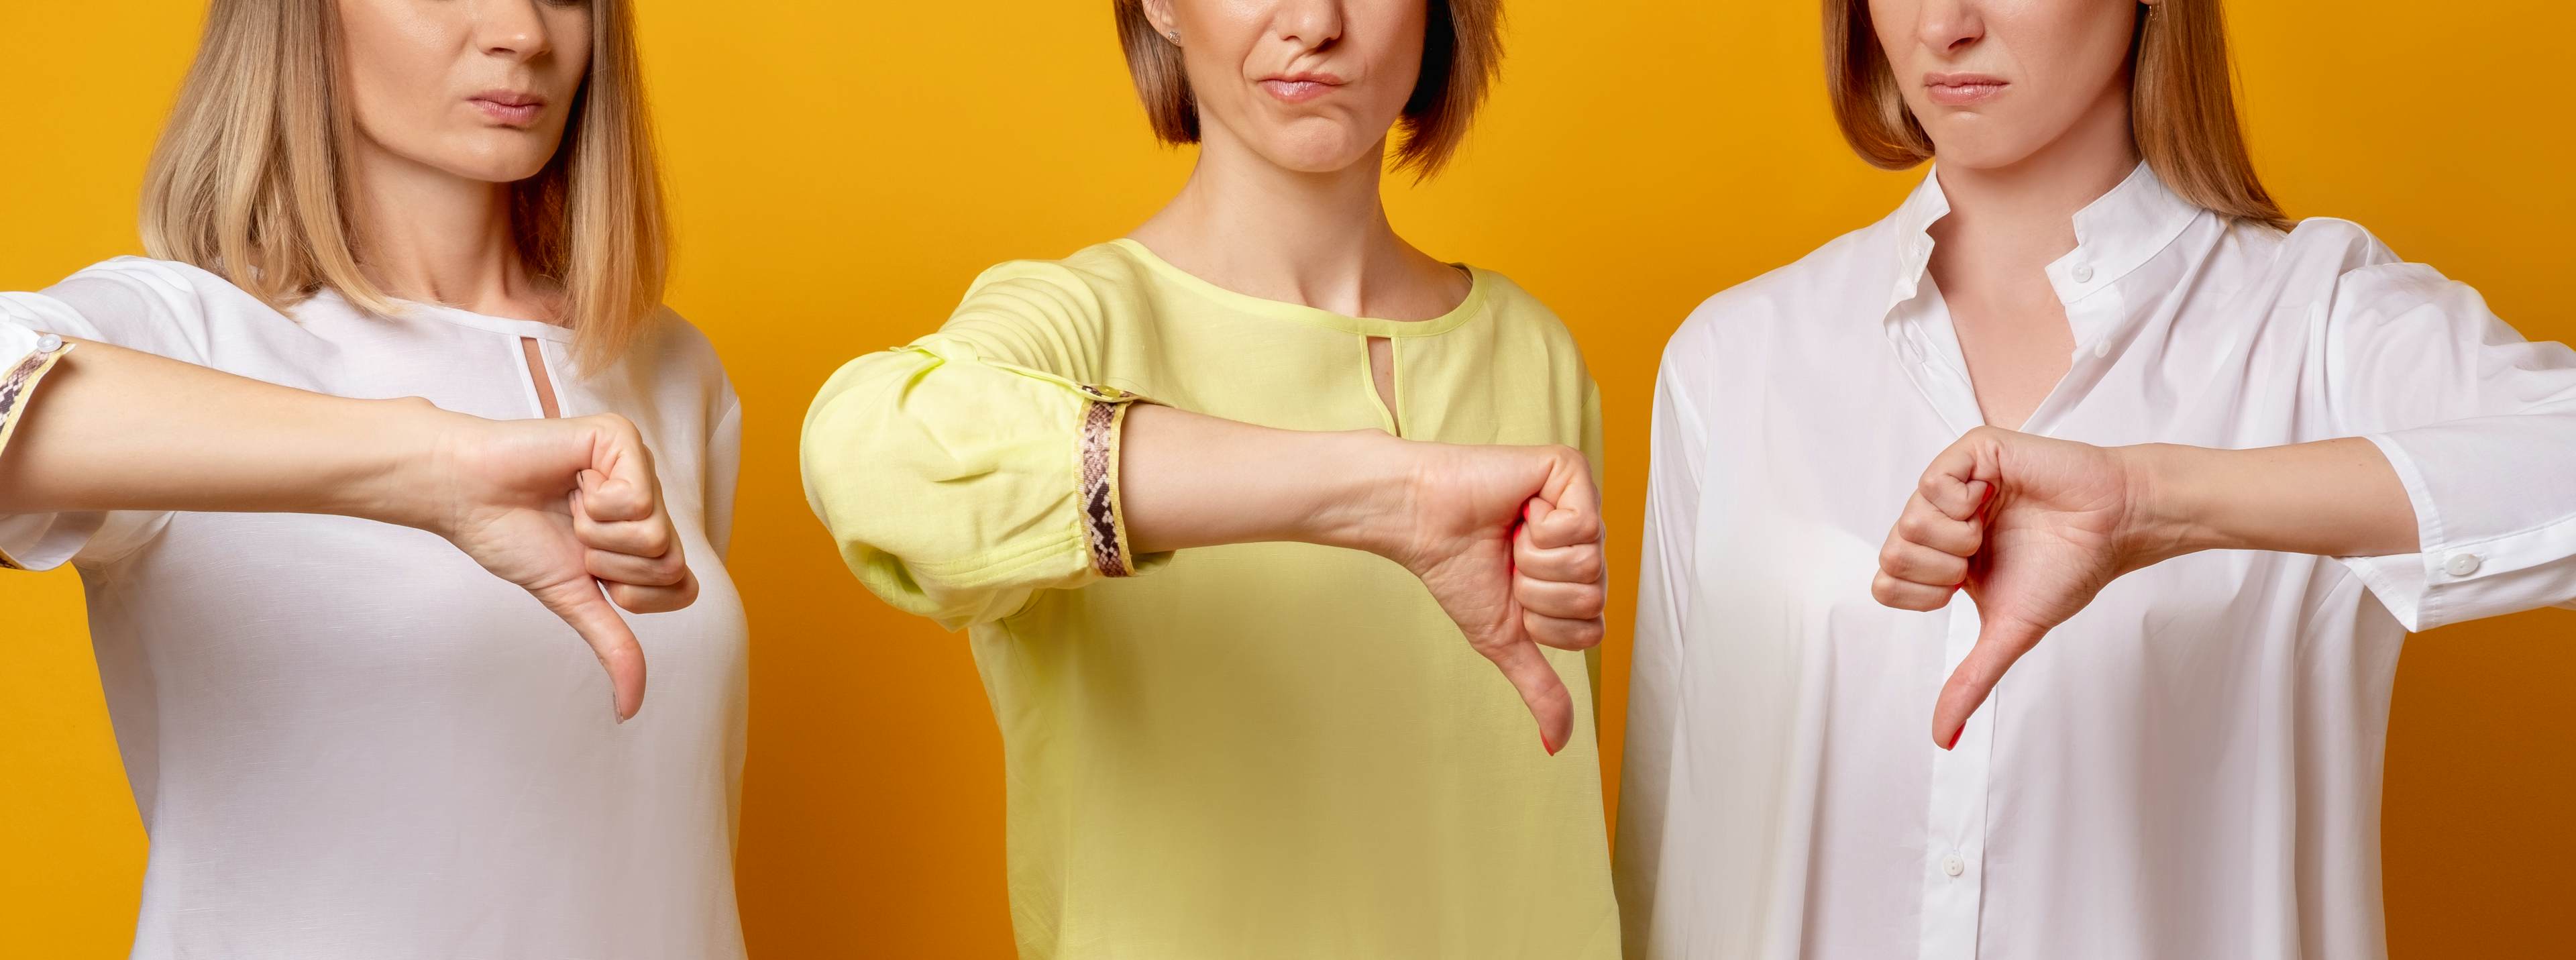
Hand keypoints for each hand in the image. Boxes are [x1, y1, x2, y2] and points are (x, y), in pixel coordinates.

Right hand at [418, 410, 696, 720]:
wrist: (466, 495)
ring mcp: (642, 468)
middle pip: (672, 563)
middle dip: (610, 563)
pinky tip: (572, 480)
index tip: (589, 568)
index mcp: (647, 536)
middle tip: (574, 533)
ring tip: (570, 506)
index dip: (631, 592)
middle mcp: (653, 501)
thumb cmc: (514, 535)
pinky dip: (596, 503)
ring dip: (598, 533)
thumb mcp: (575, 599)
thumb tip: (630, 710)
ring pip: (657, 534)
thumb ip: (613, 646)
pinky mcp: (623, 439)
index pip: (682, 589)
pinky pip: (639, 499)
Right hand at [1385, 443, 1607, 755]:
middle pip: (1593, 596)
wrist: (1423, 523)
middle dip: (1537, 590)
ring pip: (1589, 564)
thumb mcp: (1505, 639)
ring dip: (1535, 559)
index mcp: (1576, 576)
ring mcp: (1582, 504)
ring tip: (1510, 534)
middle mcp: (1586, 540)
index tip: (1512, 593)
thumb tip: (1557, 745)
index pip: (1592, 627)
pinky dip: (1540, 527)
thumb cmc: (1457, 570)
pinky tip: (1519, 509)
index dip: (1546, 622)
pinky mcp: (1570, 470)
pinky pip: (1584, 523)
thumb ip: (1539, 687)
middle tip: (1508, 561)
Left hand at [1874, 426, 2174, 748]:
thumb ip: (1971, 681)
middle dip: (1942, 568)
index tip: (1966, 585)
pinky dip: (1966, 502)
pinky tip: (1995, 499)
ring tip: (1992, 527)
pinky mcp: (1971, 452)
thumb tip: (1943, 739)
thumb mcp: (2009, 632)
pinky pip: (1935, 482)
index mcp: (1938, 558)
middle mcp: (1936, 519)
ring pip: (1908, 520)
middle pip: (1891, 553)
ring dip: (1958, 537)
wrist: (2115, 526)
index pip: (1886, 582)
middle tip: (1980, 556)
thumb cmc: (2067, 570)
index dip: (1924, 593)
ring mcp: (1951, 483)